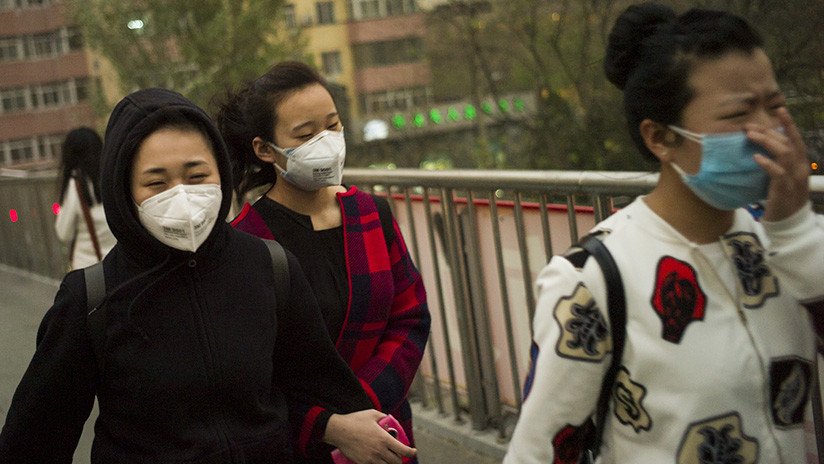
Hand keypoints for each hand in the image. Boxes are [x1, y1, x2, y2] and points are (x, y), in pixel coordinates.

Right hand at [324, 409, 415, 463]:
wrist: (338, 431)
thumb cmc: (355, 420)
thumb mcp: (372, 414)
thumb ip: (384, 417)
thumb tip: (389, 420)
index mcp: (384, 439)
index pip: (403, 450)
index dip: (411, 452)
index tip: (413, 451)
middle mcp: (379, 451)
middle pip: (396, 462)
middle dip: (400, 459)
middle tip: (399, 454)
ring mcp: (371, 459)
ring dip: (390, 462)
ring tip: (389, 457)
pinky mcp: (363, 463)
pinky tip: (378, 460)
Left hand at [748, 107, 809, 221]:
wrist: (788, 222)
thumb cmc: (782, 198)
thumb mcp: (781, 176)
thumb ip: (776, 162)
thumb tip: (760, 149)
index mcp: (801, 163)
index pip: (796, 139)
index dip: (789, 124)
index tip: (780, 109)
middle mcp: (800, 168)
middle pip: (787, 143)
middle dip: (769, 132)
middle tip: (749, 126)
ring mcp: (793, 178)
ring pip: (784, 154)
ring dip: (767, 142)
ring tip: (750, 136)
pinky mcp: (784, 190)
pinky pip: (777, 173)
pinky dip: (767, 163)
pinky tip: (756, 158)